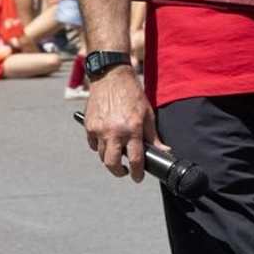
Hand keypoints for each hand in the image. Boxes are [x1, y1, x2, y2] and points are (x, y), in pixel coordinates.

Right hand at [83, 66, 157, 182]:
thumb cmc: (132, 94)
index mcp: (132, 129)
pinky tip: (107, 139)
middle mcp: (114, 131)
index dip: (137, 173)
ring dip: (109, 157)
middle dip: (119, 172)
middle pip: (112, 164)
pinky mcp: (89, 125)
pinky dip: (100, 146)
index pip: (135, 159)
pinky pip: (93, 144)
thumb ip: (154, 136)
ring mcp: (99, 129)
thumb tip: (164, 151)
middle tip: (124, 171)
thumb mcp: (148, 113)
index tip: (138, 177)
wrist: (111, 76)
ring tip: (117, 151)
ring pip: (101, 156)